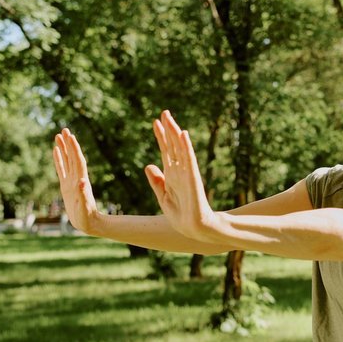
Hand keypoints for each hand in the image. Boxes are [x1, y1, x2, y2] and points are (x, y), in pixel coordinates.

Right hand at [52, 128, 99, 233]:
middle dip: (69, 144)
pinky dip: (59, 160)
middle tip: (64, 129)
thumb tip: (82, 181)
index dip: (74, 149)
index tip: (70, 136)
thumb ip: (83, 195)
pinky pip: (61, 170)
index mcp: (80, 181)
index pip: (77, 161)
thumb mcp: (85, 207)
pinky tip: (56, 151)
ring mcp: (71, 181)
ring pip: (67, 161)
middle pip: (72, 157)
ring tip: (58, 136)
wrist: (89, 224)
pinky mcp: (66, 186)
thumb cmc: (87, 217)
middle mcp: (76, 178)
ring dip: (63, 148)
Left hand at [144, 110, 219, 239]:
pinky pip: (189, 160)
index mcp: (172, 175)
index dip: (161, 136)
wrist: (194, 229)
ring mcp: (187, 174)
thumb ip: (156, 181)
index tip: (155, 122)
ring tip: (171, 118)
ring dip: (175, 133)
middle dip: (169, 129)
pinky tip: (183, 134)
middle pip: (173, 146)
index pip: (166, 151)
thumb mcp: (163, 196)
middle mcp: (180, 171)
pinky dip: (186, 147)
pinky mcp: (193, 179)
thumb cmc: (181, 216)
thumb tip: (148, 165)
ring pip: (180, 149)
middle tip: (164, 112)